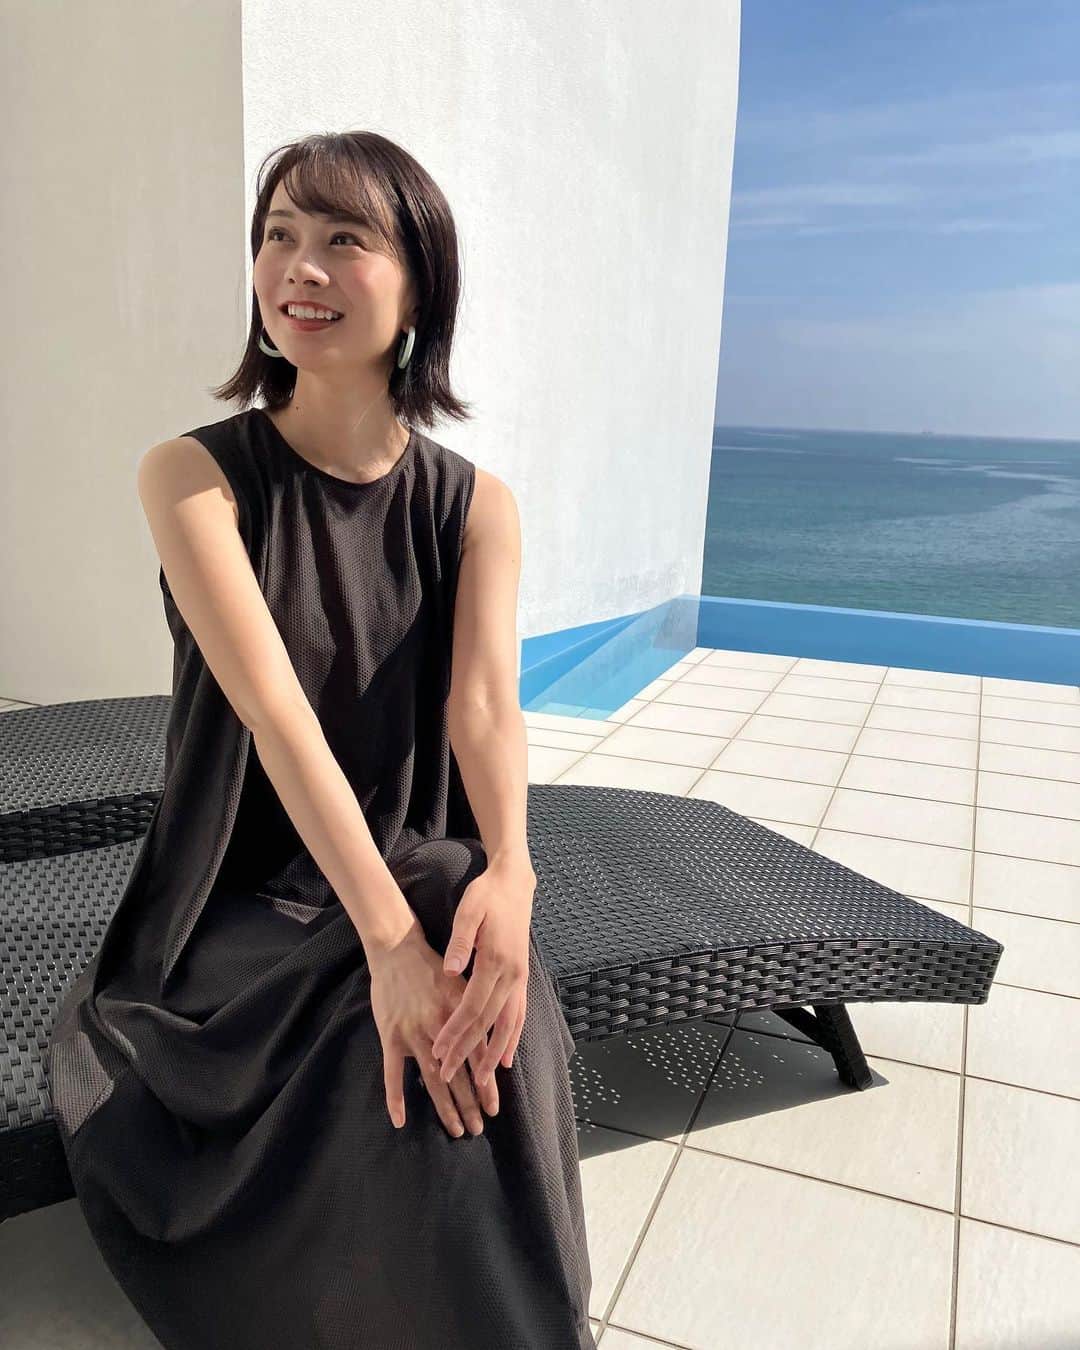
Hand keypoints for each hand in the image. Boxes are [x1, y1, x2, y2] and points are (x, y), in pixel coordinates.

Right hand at [368, 924, 499, 1136]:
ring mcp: (413, 1033)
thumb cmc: (433, 966)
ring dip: (445, 1107)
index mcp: (460, 1013)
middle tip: (478, 1128)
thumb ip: (476, 1011)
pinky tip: (400, 1120)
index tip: (494, 1107)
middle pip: (458, 1074)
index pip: (478, 1056)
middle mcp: (439, 1026)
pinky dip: (395, 1098)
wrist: (397, 948)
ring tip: (456, 1129)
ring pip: (432, 1078)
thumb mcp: (462, 983)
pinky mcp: (391, 1035)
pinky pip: (392, 1073)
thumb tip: (493, 1042)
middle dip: (470, 1103)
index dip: (486, 1084)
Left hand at [430, 859, 535, 1086]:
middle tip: (453, 1076)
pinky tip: (506, 1056)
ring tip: (484, 1080)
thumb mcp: (469, 910)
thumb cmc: (487, 896)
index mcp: (496, 961)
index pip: (472, 1007)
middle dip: (470, 1052)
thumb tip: (449, 970)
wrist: (514, 883)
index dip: (455, 1032)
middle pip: (489, 1023)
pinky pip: (519, 1015)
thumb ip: (460, 941)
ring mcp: (520, 978)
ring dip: (496, 1053)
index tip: (439, 1052)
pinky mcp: (521, 977)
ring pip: (510, 1024)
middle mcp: (512, 975)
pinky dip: (512, 1038)